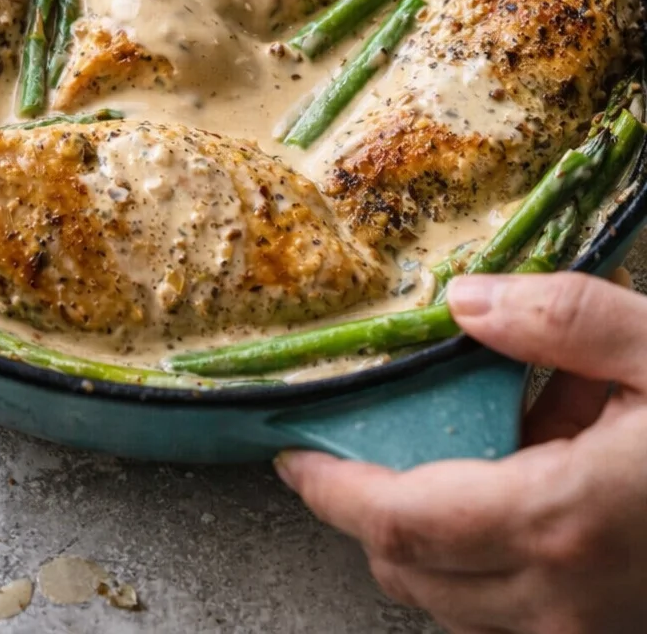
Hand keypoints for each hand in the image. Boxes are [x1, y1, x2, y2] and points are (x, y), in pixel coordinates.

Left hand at [275, 272, 646, 633]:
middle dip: (366, 513)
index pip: (400, 521)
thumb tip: (463, 301)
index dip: (332, 491)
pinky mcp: (610, 631)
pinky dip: (490, 557)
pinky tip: (532, 481)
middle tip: (352, 445)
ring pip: (456, 604)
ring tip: (462, 446)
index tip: (292, 454)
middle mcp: (563, 599)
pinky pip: (513, 611)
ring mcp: (587, 629)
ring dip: (430, 537)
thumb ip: (561, 321)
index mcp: (562, 520)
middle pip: (412, 572)